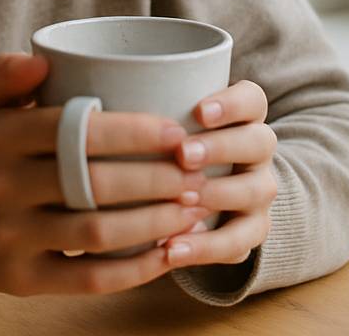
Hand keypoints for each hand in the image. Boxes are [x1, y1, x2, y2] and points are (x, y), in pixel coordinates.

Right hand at [0, 53, 211, 299]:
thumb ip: (8, 74)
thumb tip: (41, 60)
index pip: (71, 129)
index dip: (130, 131)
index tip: (175, 133)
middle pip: (91, 183)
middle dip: (155, 179)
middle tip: (196, 175)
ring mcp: (11, 238)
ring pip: (96, 232)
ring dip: (155, 222)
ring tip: (193, 210)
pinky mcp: (26, 281)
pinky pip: (90, 278)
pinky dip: (136, 269)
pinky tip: (169, 253)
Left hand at [159, 79, 277, 268]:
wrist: (208, 193)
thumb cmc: (171, 146)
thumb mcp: (164, 126)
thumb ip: (146, 117)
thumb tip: (89, 106)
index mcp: (242, 118)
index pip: (252, 99)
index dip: (231, 103)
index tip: (198, 111)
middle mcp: (257, 152)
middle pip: (259, 141)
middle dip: (221, 147)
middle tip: (184, 154)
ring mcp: (258, 191)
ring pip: (257, 190)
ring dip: (219, 194)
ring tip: (184, 200)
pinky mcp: (251, 231)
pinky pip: (238, 242)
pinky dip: (205, 247)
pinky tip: (172, 248)